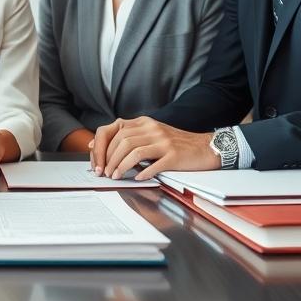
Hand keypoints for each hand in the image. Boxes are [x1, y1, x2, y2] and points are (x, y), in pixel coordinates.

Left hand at [89, 117, 219, 179]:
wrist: (205, 147)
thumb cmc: (175, 144)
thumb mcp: (150, 134)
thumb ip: (126, 138)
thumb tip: (96, 146)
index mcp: (143, 122)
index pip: (113, 130)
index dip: (102, 146)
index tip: (96, 162)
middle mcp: (152, 128)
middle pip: (121, 141)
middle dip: (109, 159)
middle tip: (104, 173)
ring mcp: (163, 141)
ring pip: (134, 152)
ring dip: (121, 166)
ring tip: (116, 176)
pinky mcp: (174, 155)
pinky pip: (154, 164)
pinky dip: (142, 173)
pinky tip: (137, 178)